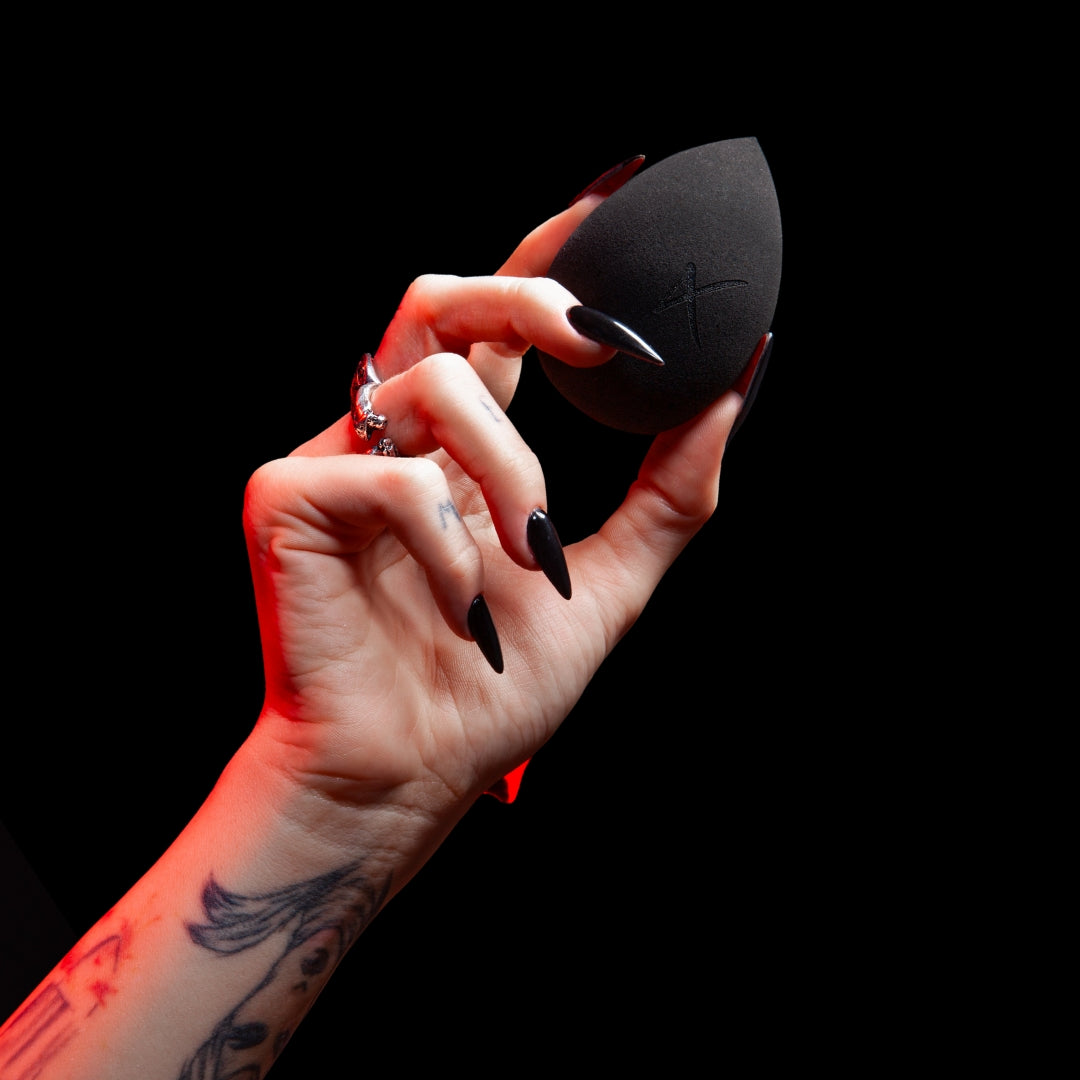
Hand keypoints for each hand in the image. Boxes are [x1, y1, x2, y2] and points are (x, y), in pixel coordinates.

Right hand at [241, 192, 744, 830]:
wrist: (408, 775)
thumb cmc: (492, 686)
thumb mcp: (610, 581)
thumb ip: (670, 490)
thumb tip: (737, 391)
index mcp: (464, 448)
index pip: (505, 320)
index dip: (555, 248)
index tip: (623, 190)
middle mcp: (397, 438)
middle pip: (441, 298)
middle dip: (526, 295)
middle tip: (604, 344)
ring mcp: (334, 459)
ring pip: (435, 387)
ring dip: (514, 473)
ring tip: (536, 559)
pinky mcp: (286, 498)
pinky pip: (392, 478)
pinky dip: (450, 545)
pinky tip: (462, 608)